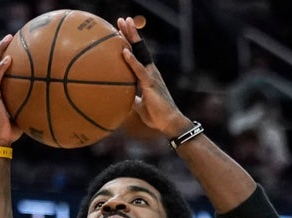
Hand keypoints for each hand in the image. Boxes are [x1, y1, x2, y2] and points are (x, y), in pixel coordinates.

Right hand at [0, 35, 22, 146]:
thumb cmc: (9, 133)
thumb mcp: (20, 116)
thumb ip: (27, 106)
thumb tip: (45, 101)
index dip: (1, 56)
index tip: (11, 45)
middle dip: (0, 48)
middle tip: (10, 36)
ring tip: (8, 39)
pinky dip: (1, 68)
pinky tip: (9, 59)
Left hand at [116, 16, 190, 136]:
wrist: (169, 122)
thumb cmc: (156, 116)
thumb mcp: (140, 106)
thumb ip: (132, 98)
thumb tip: (123, 98)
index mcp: (148, 75)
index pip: (138, 55)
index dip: (130, 42)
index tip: (122, 31)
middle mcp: (151, 71)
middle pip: (139, 48)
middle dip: (131, 33)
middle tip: (122, 19)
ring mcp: (151, 76)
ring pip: (140, 52)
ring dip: (131, 38)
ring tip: (124, 24)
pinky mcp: (150, 84)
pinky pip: (139, 70)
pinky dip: (131, 60)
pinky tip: (124, 51)